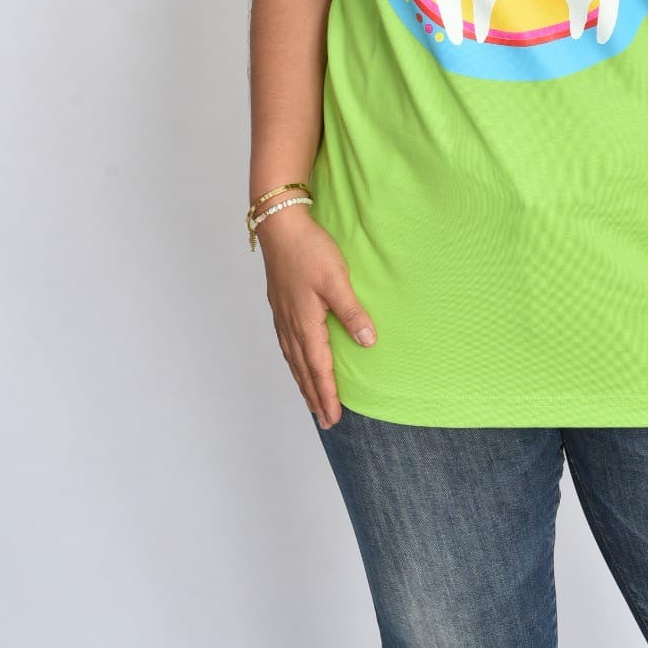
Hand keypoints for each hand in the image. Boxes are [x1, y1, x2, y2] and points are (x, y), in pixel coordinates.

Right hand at [257, 207, 377, 429]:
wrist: (281, 227)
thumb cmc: (309, 250)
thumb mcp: (337, 279)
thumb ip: (352, 312)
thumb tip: (368, 342)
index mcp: (306, 323)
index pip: (319, 368)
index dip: (327, 394)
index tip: (334, 417)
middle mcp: (291, 325)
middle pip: (303, 369)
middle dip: (315, 395)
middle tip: (325, 420)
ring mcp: (282, 315)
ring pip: (293, 359)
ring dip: (303, 381)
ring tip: (311, 399)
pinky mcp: (280, 305)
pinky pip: (286, 344)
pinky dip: (293, 361)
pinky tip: (296, 360)